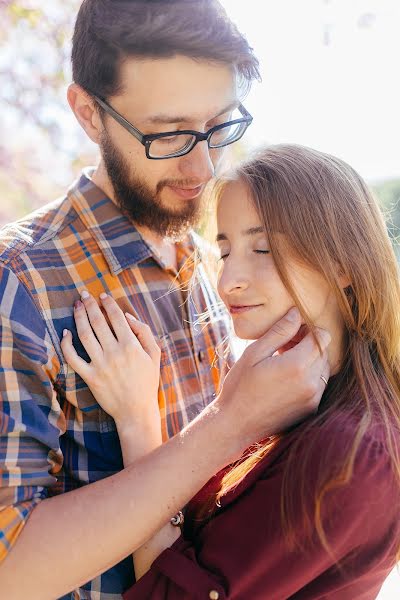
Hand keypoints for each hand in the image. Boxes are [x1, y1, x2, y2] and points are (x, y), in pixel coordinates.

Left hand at [61, 292, 160, 437]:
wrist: (136, 410)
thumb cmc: (147, 382)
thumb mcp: (155, 354)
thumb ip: (144, 332)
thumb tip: (127, 316)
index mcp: (131, 345)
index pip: (116, 316)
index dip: (108, 303)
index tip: (102, 295)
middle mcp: (114, 352)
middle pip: (98, 321)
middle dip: (90, 305)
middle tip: (84, 295)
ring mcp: (100, 364)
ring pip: (85, 335)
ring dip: (79, 317)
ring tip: (76, 306)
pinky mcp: (90, 377)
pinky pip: (73, 358)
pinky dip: (66, 344)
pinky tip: (66, 333)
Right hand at [216, 307, 330, 447]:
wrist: (235, 425)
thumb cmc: (239, 386)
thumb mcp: (254, 353)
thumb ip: (279, 332)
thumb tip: (297, 312)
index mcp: (297, 366)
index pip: (320, 337)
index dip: (307, 329)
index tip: (289, 332)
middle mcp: (311, 383)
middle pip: (324, 352)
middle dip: (308, 343)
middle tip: (283, 345)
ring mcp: (313, 398)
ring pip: (324, 368)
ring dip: (310, 359)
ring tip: (284, 360)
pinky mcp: (311, 409)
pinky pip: (319, 384)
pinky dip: (309, 375)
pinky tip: (286, 376)